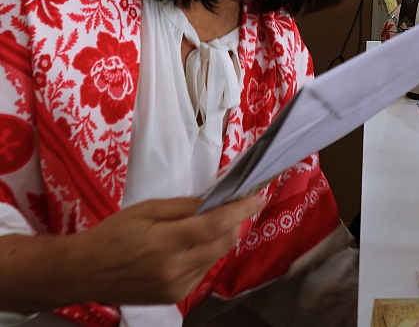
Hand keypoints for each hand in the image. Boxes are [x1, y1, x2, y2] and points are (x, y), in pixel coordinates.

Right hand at [0, 194, 265, 312]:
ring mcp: (177, 286)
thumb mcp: (146, 210)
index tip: (259, 195)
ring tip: (204, 226)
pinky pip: (203, 270)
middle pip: (223, 243)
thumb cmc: (113, 234)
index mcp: (166, 242)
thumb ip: (183, 207)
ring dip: (220, 239)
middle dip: (235, 223)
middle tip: (234, 206)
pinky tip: (189, 247)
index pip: (216, 224)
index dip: (242, 209)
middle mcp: (175, 268)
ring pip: (215, 257)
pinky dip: (205, 255)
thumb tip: (216, 200)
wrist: (84, 273)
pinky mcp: (175, 296)